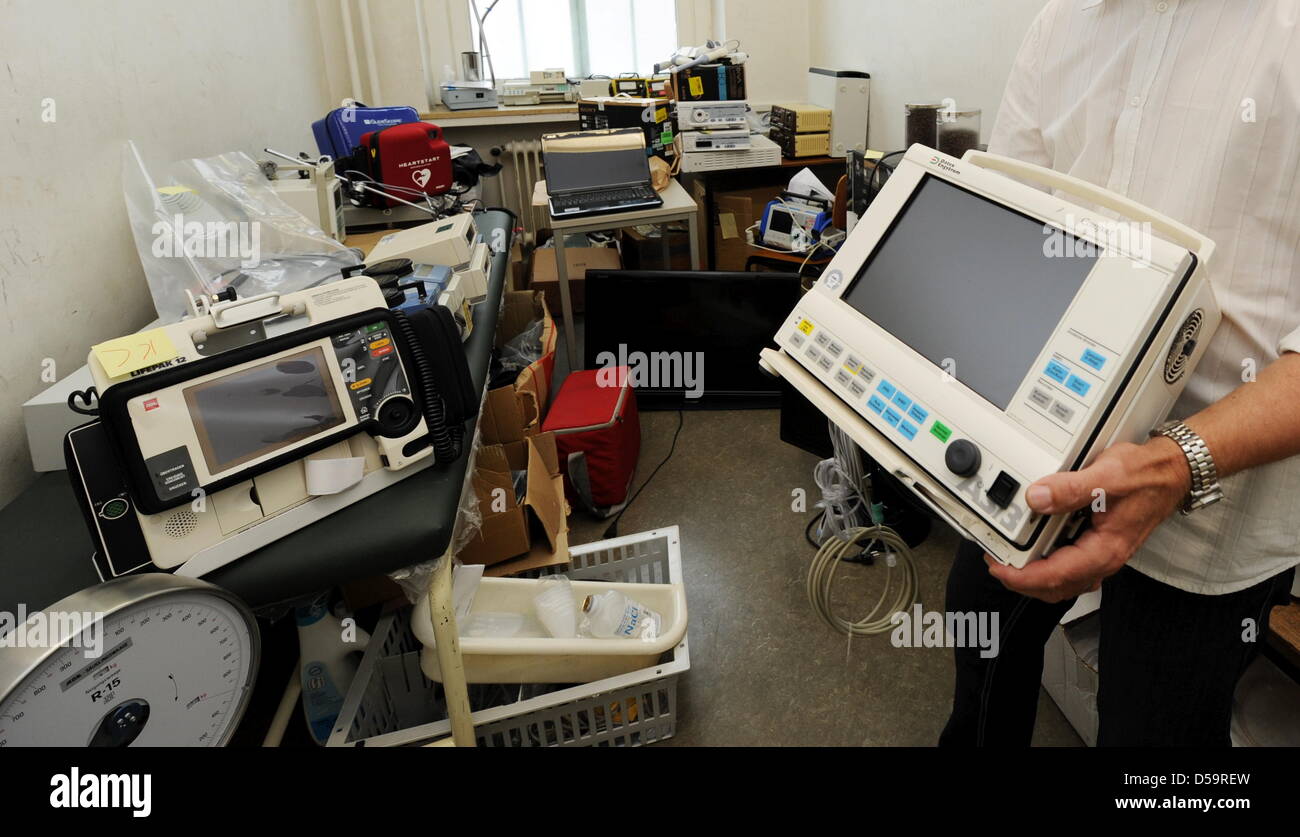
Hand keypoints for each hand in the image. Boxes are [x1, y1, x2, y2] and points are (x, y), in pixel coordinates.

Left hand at [985, 438, 1191, 601]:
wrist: (1171, 472)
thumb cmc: (1146, 476)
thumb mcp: (1107, 475)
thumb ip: (1070, 488)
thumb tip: (1037, 498)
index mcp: (1104, 549)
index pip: (1055, 576)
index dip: (1021, 577)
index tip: (998, 567)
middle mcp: (1103, 558)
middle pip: (1055, 586)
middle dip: (1021, 580)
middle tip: (995, 562)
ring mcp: (1100, 554)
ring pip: (1061, 580)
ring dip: (1033, 574)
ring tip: (1008, 556)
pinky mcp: (1097, 545)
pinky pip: (1068, 565)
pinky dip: (1046, 563)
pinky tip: (1033, 547)